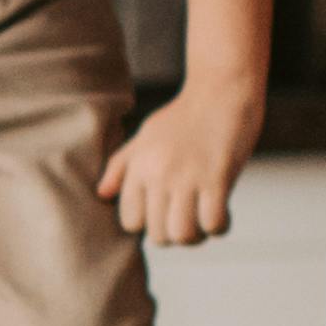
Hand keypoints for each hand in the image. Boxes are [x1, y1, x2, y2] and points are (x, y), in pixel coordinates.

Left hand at [99, 75, 263, 249]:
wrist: (222, 89)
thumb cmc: (184, 116)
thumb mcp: (145, 136)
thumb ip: (122, 165)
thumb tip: (102, 193)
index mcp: (139, 166)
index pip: (131, 222)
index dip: (150, 224)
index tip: (166, 213)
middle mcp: (158, 174)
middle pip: (158, 235)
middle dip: (175, 234)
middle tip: (190, 217)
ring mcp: (187, 177)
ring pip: (183, 235)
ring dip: (197, 236)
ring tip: (204, 219)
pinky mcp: (217, 178)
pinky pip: (213, 224)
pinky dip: (220, 226)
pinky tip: (224, 210)